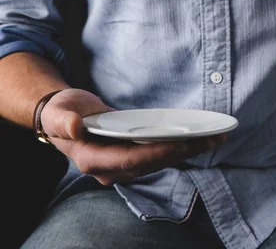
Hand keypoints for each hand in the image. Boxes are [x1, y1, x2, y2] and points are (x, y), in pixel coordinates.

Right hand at [40, 89, 226, 185]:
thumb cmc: (60, 112)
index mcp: (92, 159)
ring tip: (213, 140)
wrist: (62, 116)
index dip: (156, 153)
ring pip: (158, 162)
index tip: (180, 143)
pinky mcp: (130, 156)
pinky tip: (197, 140)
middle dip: (181, 153)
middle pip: (151, 164)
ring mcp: (121, 165)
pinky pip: (157, 155)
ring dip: (185, 152)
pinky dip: (177, 148)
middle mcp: (109, 168)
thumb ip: (64, 121)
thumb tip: (75, 126)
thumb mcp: (58, 113)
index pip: (130, 160)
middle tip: (210, 140)